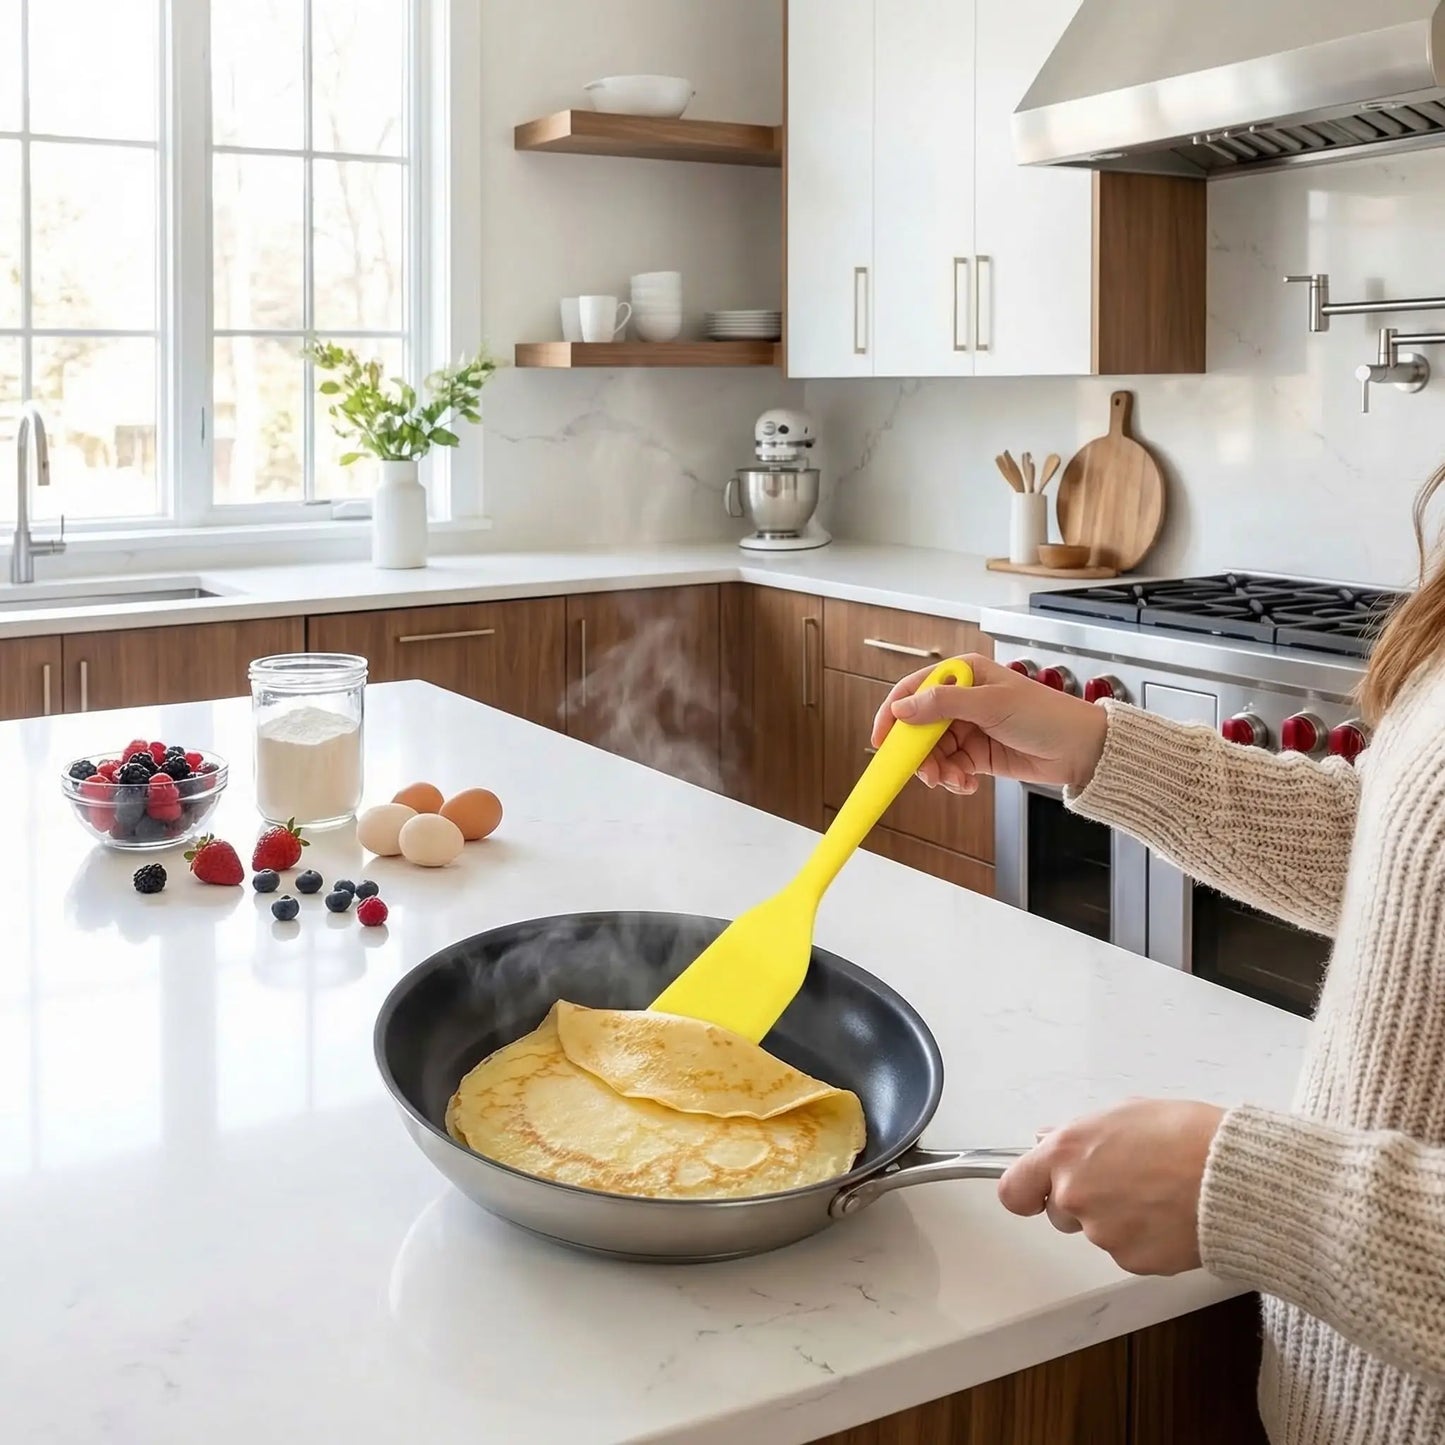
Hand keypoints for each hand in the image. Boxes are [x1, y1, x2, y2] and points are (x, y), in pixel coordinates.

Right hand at [870, 653, 1108, 794]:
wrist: (1081, 750)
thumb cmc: (1046, 715)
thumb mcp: (991, 705)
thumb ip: (943, 704)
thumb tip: (902, 709)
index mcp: (964, 675)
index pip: (914, 690)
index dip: (893, 715)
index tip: (881, 740)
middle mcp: (962, 700)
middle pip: (919, 727)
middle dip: (919, 753)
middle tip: (925, 773)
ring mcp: (968, 728)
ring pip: (933, 752)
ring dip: (938, 770)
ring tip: (955, 781)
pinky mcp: (977, 754)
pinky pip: (950, 767)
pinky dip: (953, 779)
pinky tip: (968, 784)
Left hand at [997, 1099, 1225, 1275]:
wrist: (1234, 1177)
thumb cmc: (1186, 1135)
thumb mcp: (1123, 1113)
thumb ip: (1078, 1133)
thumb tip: (1050, 1140)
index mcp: (1066, 1153)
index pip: (1014, 1189)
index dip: (1027, 1192)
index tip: (1036, 1192)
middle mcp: (1075, 1195)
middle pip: (1060, 1212)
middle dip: (1082, 1201)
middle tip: (1123, 1181)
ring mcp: (1103, 1233)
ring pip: (1097, 1232)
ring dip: (1116, 1219)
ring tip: (1157, 1193)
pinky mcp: (1133, 1261)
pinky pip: (1128, 1251)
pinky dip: (1144, 1239)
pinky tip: (1170, 1216)